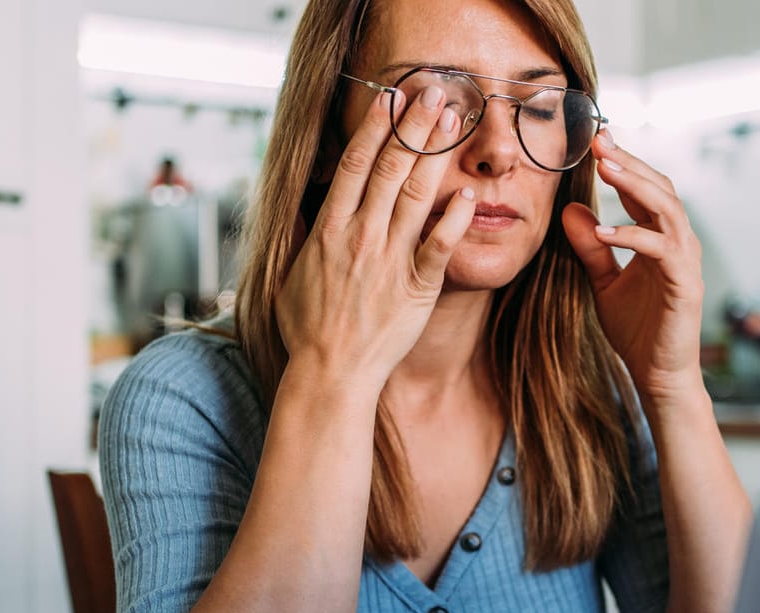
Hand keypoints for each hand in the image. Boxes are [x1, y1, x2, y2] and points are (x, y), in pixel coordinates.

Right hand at [276, 85, 476, 389]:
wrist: (330, 373)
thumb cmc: (308, 329)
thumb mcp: (291, 272)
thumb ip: (303, 234)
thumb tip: (306, 205)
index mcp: (328, 229)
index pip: (353, 165)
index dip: (374, 128)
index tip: (389, 99)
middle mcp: (360, 236)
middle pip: (390, 168)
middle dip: (413, 125)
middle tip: (434, 92)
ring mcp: (389, 260)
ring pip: (416, 194)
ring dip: (436, 153)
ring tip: (453, 121)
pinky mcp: (416, 287)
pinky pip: (439, 245)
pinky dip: (454, 217)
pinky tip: (468, 192)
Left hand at [561, 132, 705, 406]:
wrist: (657, 375)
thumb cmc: (637, 330)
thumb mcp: (603, 282)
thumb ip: (590, 248)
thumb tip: (569, 211)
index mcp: (661, 238)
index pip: (645, 189)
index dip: (622, 164)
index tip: (594, 142)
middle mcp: (679, 242)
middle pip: (659, 188)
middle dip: (629, 163)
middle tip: (599, 142)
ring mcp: (686, 261)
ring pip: (667, 209)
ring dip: (636, 186)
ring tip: (605, 170)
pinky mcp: (685, 284)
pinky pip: (661, 250)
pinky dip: (633, 236)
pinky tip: (604, 230)